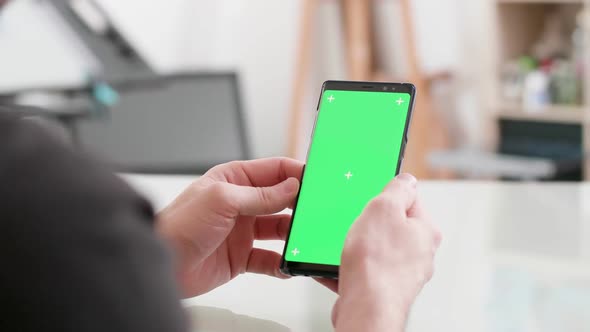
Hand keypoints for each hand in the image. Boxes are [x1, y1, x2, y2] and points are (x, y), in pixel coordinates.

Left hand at [156, 158, 302, 297]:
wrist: (162, 264)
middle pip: (281, 200)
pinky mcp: (241, 256)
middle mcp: (241, 203)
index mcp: (234, 180)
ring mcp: (242, 230)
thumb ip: (259, 195)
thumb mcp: (222, 200)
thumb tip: (290, 187)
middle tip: (317, 211)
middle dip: (299, 204)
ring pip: (279, 229)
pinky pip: (269, 258)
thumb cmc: (179, 225)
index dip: (296, 173)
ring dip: (293, 234)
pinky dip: (281, 262)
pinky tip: (289, 263)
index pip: (274, 170)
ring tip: (305, 239)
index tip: (316, 181)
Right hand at [327, 174, 441, 331]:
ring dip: (356, 246)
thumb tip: (407, 180)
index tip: (373, 197)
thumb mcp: (384, 208)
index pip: (410, 200)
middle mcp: (418, 254)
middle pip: (391, 225)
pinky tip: (335, 267)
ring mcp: (401, 274)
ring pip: (375, 250)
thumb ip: (398, 189)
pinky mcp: (382, 290)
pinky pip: (363, 271)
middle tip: (356, 222)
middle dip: (369, 222)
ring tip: (344, 247)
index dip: (387, 195)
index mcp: (425, 231)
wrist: (366, 309)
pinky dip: (348, 267)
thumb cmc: (376, 263)